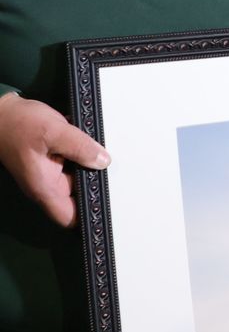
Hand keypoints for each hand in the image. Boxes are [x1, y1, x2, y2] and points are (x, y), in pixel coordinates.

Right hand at [0, 93, 110, 227]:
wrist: (1, 113)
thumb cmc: (18, 124)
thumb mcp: (54, 132)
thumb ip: (80, 147)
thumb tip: (103, 161)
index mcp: (45, 187)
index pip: (69, 218)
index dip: (88, 216)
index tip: (108, 207)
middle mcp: (47, 185)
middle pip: (79, 197)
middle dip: (96, 185)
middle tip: (114, 172)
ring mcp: (49, 174)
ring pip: (79, 178)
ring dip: (91, 167)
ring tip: (101, 153)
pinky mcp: (52, 162)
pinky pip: (74, 164)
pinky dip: (83, 156)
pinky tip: (89, 144)